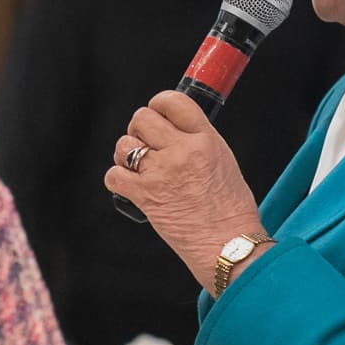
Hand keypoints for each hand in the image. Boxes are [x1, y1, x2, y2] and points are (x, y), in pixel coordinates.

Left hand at [105, 90, 268, 291]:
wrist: (228, 244)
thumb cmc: (230, 208)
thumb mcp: (223, 159)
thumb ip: (197, 140)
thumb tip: (172, 129)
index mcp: (205, 139)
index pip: (173, 101)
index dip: (159, 104)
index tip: (157, 114)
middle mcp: (181, 151)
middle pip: (142, 118)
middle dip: (140, 129)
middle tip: (147, 144)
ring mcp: (160, 173)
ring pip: (124, 145)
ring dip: (127, 155)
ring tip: (141, 168)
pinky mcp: (144, 196)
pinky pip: (114, 175)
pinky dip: (118, 179)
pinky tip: (132, 186)